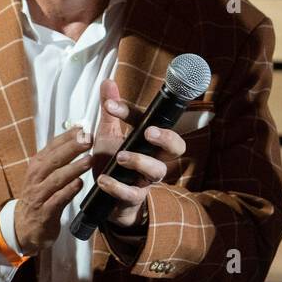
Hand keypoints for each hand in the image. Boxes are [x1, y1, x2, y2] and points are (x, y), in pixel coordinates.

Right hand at [13, 126, 93, 255]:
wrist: (24, 226)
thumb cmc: (40, 196)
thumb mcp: (44, 175)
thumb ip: (59, 158)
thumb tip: (78, 136)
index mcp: (37, 165)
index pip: (52, 147)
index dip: (67, 137)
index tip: (83, 128)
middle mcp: (36, 178)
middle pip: (54, 160)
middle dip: (71, 148)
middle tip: (88, 139)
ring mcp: (39, 195)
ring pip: (56, 179)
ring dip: (73, 168)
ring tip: (89, 160)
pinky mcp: (45, 212)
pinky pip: (57, 199)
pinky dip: (68, 191)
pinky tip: (79, 184)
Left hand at [91, 79, 186, 228]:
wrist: (108, 201)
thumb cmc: (113, 165)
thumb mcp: (107, 135)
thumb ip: (109, 111)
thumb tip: (108, 81)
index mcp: (148, 141)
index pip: (150, 121)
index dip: (132, 112)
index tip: (111, 106)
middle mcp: (153, 158)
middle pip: (177, 147)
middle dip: (166, 138)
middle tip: (149, 132)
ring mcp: (146, 179)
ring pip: (158, 170)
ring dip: (140, 161)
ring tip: (120, 158)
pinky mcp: (135, 197)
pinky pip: (133, 193)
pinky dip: (118, 186)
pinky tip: (104, 180)